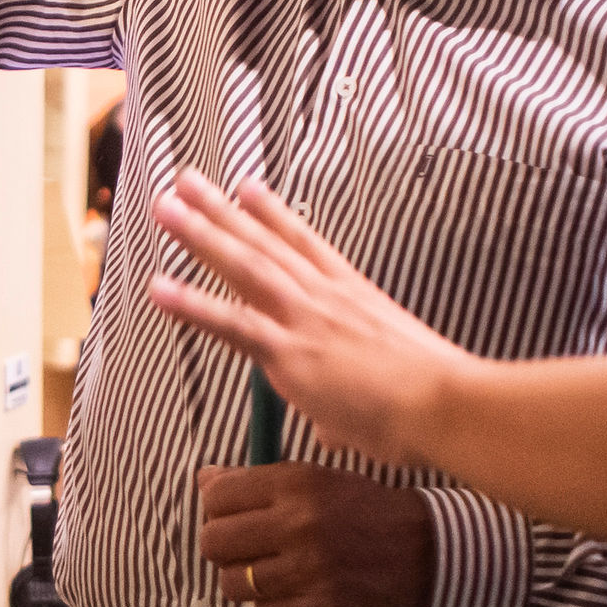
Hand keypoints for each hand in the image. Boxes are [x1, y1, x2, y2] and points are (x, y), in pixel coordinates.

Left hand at [146, 170, 462, 464]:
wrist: (448, 404)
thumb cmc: (433, 403)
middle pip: (264, 242)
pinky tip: (159, 287)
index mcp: (355, 296)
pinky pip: (231, 324)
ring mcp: (307, 320)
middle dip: (221, 209)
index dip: (272, 213)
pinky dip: (192, 304)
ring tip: (165, 207)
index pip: (306, 244)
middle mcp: (327, 297)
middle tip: (186, 180)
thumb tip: (331, 426)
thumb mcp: (391, 389)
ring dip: (199, 235)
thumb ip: (347, 407)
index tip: (247, 187)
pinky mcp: (292, 352)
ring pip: (243, 266)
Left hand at [196, 465, 433, 606]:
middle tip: (245, 547)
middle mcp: (298, 525)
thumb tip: (204, 480)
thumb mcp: (318, 479)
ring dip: (244, 580)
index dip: (215, 507)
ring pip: (233, 583)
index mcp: (297, 483)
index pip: (217, 496)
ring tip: (270, 571)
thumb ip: (258, 481)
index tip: (230, 513)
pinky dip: (271, 606)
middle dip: (222, 547)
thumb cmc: (368, 512)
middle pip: (214, 542)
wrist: (429, 555)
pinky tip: (293, 591)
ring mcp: (308, 570)